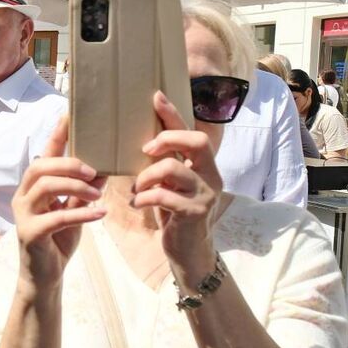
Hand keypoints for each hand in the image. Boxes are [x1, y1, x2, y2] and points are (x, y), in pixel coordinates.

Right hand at [12, 116, 106, 287]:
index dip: (57, 133)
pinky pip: (55, 217)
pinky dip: (81, 214)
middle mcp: (23, 196)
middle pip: (41, 166)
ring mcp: (23, 214)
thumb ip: (83, 192)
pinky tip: (100, 214)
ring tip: (97, 193)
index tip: (70, 112)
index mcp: (34, 187)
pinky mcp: (30, 233)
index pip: (45, 153)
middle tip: (94, 171)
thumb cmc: (57, 242)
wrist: (44, 277)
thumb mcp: (73, 212)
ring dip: (75, 186)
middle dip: (69, 164)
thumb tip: (103, 171)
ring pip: (46, 187)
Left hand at [133, 92, 223, 273]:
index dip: (174, 114)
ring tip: (136, 189)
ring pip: (173, 169)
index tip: (155, 97)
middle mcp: (211, 175)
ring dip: (146, 177)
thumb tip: (142, 140)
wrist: (188, 251)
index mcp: (204, 165)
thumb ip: (164, 163)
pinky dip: (144, 198)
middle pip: (197, 141)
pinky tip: (137, 204)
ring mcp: (206, 194)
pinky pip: (164, 196)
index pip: (191, 131)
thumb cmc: (174, 213)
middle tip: (144, 152)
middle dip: (167, 139)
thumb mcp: (170, 185)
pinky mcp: (195, 213)